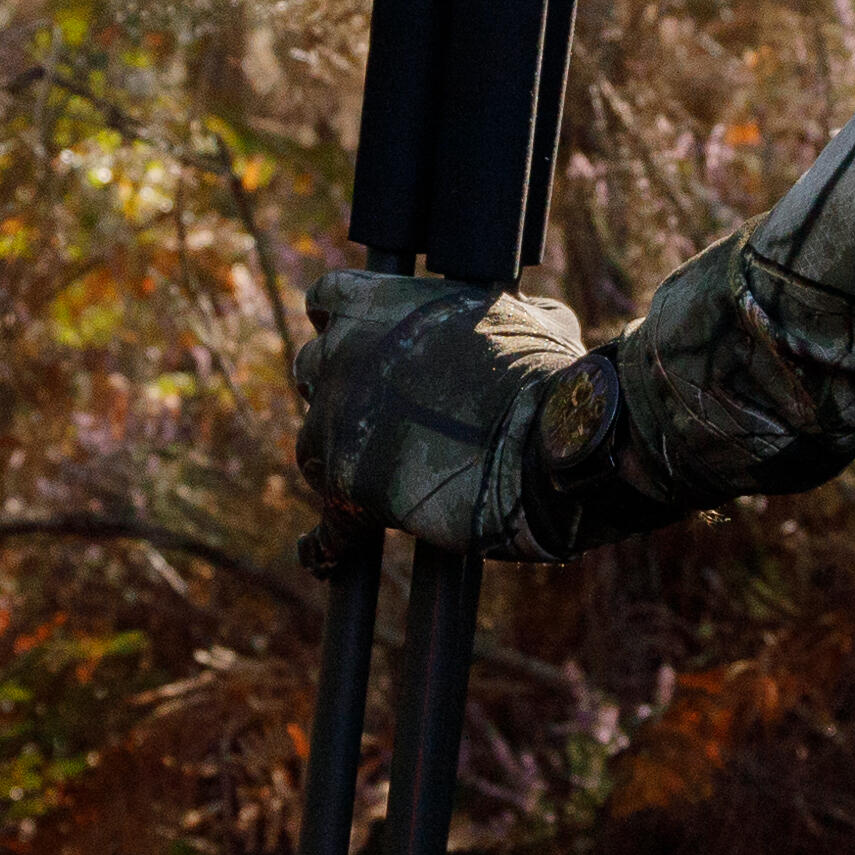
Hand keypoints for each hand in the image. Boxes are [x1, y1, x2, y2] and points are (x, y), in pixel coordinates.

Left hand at [294, 270, 626, 559]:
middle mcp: (339, 356)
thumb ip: (501, 310)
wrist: (545, 440)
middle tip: (375, 410)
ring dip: (335, 456)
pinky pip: (323, 526)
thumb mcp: (528, 317)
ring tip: (370, 475)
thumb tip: (528, 312)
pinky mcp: (344, 488)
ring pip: (310, 443)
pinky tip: (321, 553)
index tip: (353, 337)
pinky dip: (323, 543)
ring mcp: (333, 423)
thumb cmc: (542, 372)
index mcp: (374, 305)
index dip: (340, 323)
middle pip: (311, 370)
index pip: (327, 301)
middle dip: (337, 389)